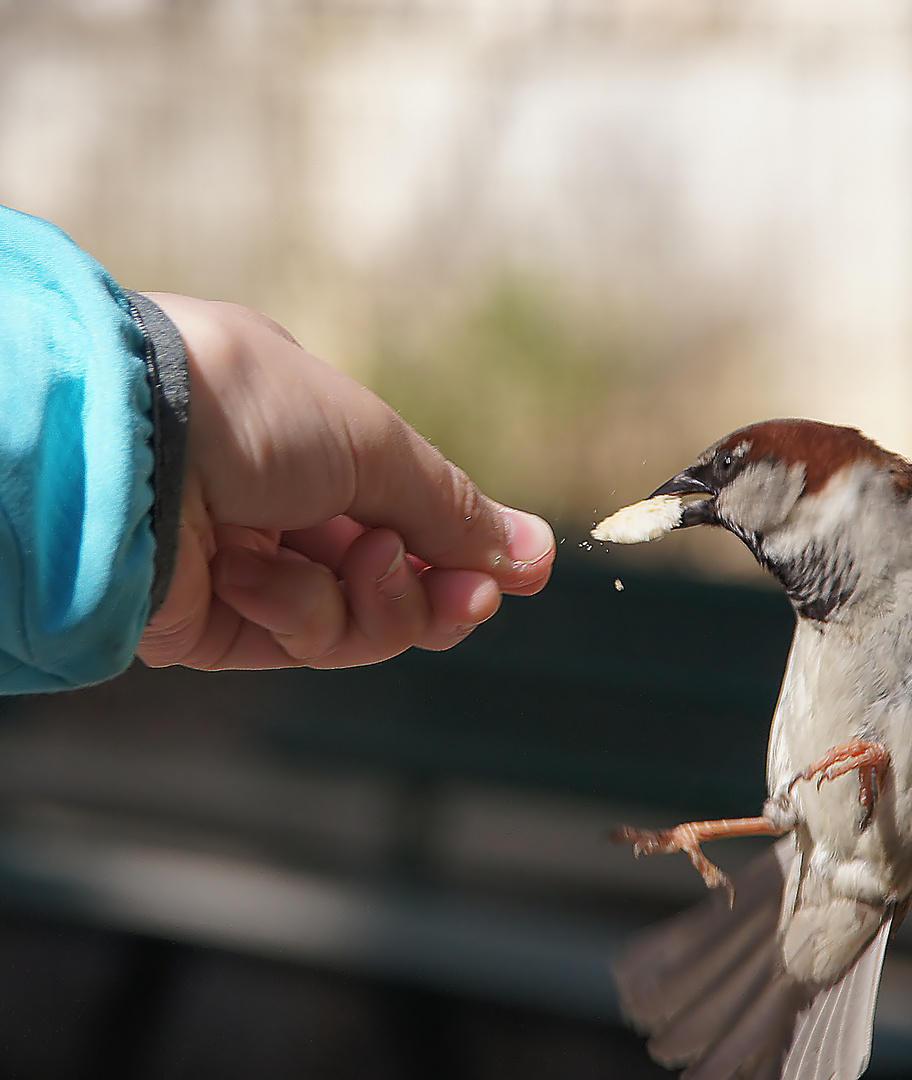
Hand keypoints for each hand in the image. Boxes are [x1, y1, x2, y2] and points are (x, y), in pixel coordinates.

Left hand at [135, 295, 553, 670]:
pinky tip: (256, 574)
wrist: (125, 442)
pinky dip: (295, 611)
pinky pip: (298, 642)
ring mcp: (245, 567)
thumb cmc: (248, 407)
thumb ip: (452, 509)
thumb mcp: (376, 443)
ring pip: (359, 624)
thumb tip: (534, 552)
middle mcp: (280, 504)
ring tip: (358, 565)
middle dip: (437, 593)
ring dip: (375, 601)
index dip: (464, 546)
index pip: (407, 510)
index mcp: (309, 438)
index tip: (522, 573)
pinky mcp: (210, 626)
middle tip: (469, 599)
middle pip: (396, 581)